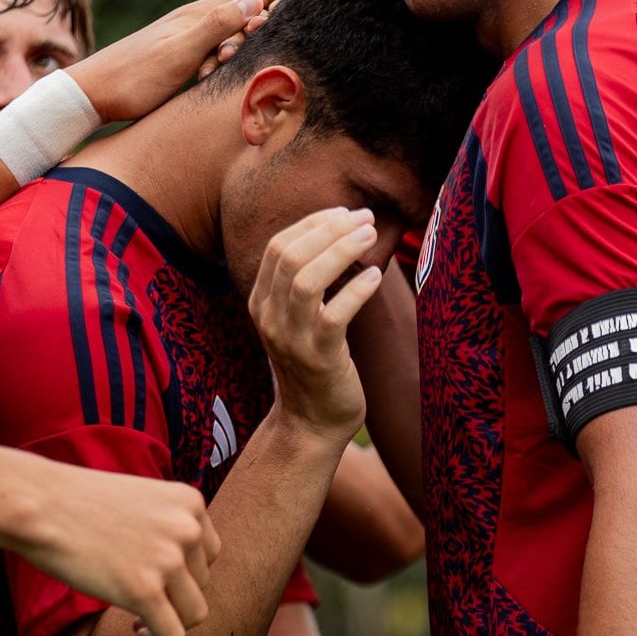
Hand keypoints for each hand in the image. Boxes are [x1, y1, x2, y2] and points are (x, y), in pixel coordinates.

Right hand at [19, 460, 222, 635]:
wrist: (40, 504)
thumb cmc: (79, 504)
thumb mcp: (141, 500)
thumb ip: (168, 526)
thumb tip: (180, 572)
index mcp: (190, 502)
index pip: (209, 553)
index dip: (184, 573)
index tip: (155, 579)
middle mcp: (187, 529)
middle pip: (202, 584)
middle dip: (173, 597)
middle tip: (138, 599)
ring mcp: (169, 560)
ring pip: (194, 614)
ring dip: (169, 623)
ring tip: (139, 623)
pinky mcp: (144, 591)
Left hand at [69, 0, 296, 119]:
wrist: (91, 92)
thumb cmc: (134, 77)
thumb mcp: (180, 53)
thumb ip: (217, 25)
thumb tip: (256, 0)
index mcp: (200, 13)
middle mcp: (195, 16)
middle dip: (279, 2)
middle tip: (308, 14)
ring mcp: (186, 31)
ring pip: (233, 17)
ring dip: (256, 26)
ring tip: (272, 40)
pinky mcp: (178, 49)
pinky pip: (218, 37)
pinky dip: (236, 43)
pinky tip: (234, 57)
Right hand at [250, 208, 380, 444]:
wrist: (312, 423)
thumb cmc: (315, 364)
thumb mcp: (298, 319)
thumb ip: (307, 282)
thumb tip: (341, 234)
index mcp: (260, 302)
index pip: (277, 246)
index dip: (311, 223)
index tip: (344, 212)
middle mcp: (269, 317)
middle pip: (290, 256)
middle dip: (330, 229)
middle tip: (365, 218)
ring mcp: (291, 339)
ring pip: (306, 280)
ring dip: (342, 250)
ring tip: (371, 236)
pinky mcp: (319, 358)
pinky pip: (334, 314)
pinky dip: (356, 290)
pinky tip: (375, 276)